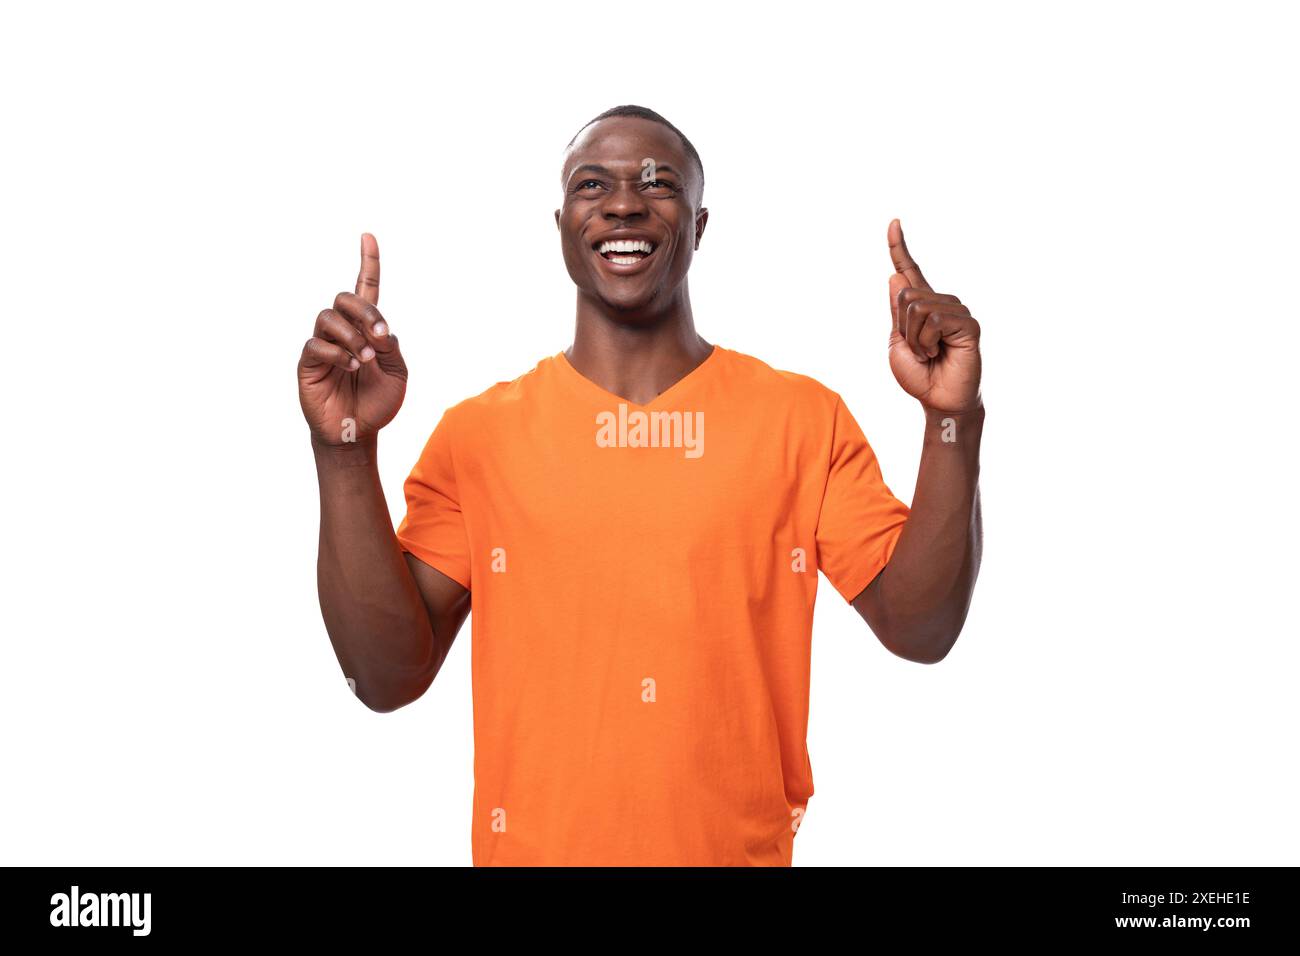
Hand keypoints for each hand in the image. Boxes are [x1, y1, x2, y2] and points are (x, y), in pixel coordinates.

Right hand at [298, 233, 407, 445]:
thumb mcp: (398, 374)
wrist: (358, 433)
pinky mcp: (308, 363)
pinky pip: (315, 344)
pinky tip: (350, 368)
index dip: (367, 262)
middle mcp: (343, 331)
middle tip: (379, 335)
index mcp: (367, 329)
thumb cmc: (378, 403)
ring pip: (328, 317)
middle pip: (344, 297)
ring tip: (364, 360)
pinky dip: (337, 353)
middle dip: (364, 310)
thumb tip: (378, 327)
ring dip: (352, 336)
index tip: (368, 236)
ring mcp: (323, 345)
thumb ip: (392, 347)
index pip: (366, 288)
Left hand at [886, 219, 981, 414]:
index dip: (899, 247)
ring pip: (917, 307)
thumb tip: (895, 276)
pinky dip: (926, 343)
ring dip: (914, 339)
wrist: (938, 400)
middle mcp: (940, 303)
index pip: (909, 271)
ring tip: (930, 354)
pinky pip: (933, 320)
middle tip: (918, 350)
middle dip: (902, 328)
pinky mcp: (968, 323)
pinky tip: (939, 354)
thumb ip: (897, 312)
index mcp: (921, 306)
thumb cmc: (919, 376)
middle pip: (905, 294)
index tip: (893, 222)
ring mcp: (956, 311)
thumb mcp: (897, 343)